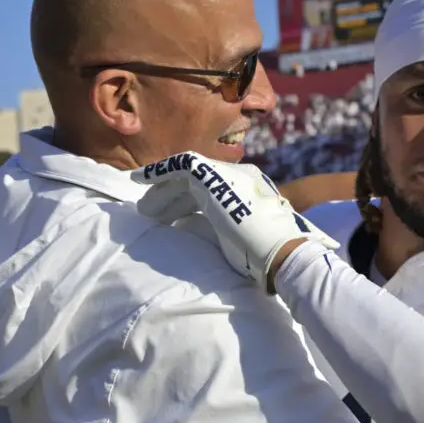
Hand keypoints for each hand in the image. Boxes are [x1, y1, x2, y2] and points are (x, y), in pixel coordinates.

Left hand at [138, 152, 338, 290]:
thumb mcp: (243, 239)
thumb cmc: (269, 256)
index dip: (188, 202)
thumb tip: (197, 231)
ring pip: (186, 174)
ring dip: (163, 191)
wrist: (283, 250)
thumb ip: (224, 230)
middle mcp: (242, 177)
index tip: (172, 216)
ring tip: (143, 209)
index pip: (212, 192)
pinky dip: (159, 172)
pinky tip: (140, 179)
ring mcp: (229, 174)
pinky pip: (180, 166)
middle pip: (198, 182)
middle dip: (172, 197)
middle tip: (151, 212)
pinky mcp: (214, 177)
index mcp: (251, 192)